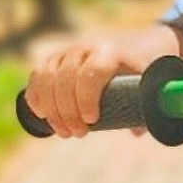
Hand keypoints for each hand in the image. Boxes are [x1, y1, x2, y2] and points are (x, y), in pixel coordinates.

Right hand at [23, 28, 166, 137]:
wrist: (131, 49)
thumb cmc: (139, 75)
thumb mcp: (146, 86)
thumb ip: (145, 107)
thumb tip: (137, 131)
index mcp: (110, 52)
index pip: (93, 72)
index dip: (88, 97)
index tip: (91, 121)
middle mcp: (85, 49)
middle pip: (66, 78)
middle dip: (68, 111)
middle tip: (78, 134)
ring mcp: (66, 53)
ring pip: (47, 78)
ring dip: (52, 109)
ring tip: (64, 132)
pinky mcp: (52, 60)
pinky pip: (36, 77)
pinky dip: (36, 97)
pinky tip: (43, 115)